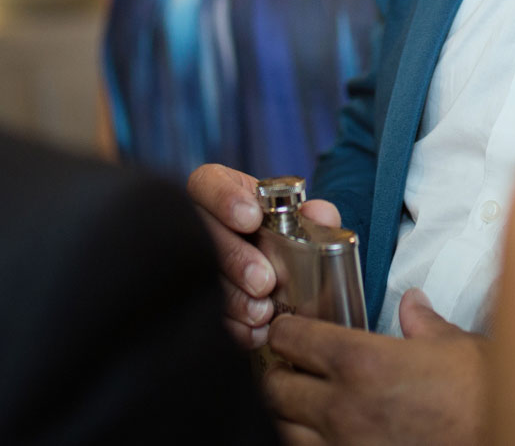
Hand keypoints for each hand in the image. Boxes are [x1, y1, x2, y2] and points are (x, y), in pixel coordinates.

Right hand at [186, 163, 341, 347]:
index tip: (250, 219)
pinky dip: (234, 326)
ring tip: (262, 310)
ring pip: (199, 278)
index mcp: (224, 193)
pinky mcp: (199, 302)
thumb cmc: (287, 239)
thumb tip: (320, 213)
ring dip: (233, 297)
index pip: (206, 182)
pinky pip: (206, 314)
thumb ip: (314, 216)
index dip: (223, 199)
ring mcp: (194, 264)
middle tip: (263, 280)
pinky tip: (256, 331)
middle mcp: (201, 225)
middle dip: (234, 259)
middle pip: (201, 235)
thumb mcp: (302, 223)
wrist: (284, 281)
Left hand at [263, 289, 486, 445]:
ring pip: (285, 430)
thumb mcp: (455, 346)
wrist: (506, 439)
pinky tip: (327, 435)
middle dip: (279, 373)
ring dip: (291, 414)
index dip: (285, 330)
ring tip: (307, 404)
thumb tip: (413, 305)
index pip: (292, 339)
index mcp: (363, 362)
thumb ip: (423, 323)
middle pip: (276, 388)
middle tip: (292, 366)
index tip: (288, 329)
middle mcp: (343, 408)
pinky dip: (310, 443)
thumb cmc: (483, 399)